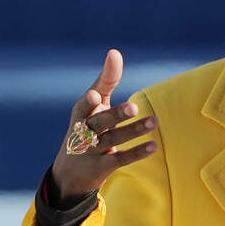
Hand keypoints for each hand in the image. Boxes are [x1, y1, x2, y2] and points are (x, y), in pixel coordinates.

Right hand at [50, 49, 158, 198]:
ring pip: (113, 140)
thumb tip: (114, 52)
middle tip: (134, 107)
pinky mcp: (103, 167)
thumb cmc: (86, 126)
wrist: (70, 172)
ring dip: (134, 131)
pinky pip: (120, 159)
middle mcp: (83, 133)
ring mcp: (92, 152)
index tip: (95, 95)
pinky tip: (153, 146)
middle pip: (99, 123)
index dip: (89, 101)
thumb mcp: (92, 105)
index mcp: (80, 115)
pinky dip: (136, 153)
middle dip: (115, 115)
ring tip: (154, 121)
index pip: (83, 106)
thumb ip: (105, 80)